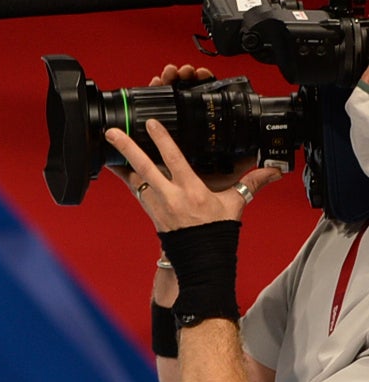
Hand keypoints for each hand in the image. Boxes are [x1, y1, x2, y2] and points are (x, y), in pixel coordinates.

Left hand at [106, 119, 281, 231]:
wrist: (200, 258)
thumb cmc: (216, 231)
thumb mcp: (235, 204)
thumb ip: (251, 183)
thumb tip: (273, 171)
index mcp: (191, 191)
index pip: (174, 159)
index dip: (162, 140)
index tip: (151, 123)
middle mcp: (169, 196)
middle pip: (144, 167)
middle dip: (127, 148)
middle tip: (112, 132)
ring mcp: (156, 204)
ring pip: (135, 178)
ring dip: (121, 162)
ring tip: (107, 146)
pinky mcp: (150, 211)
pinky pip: (135, 190)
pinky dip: (126, 177)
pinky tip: (116, 167)